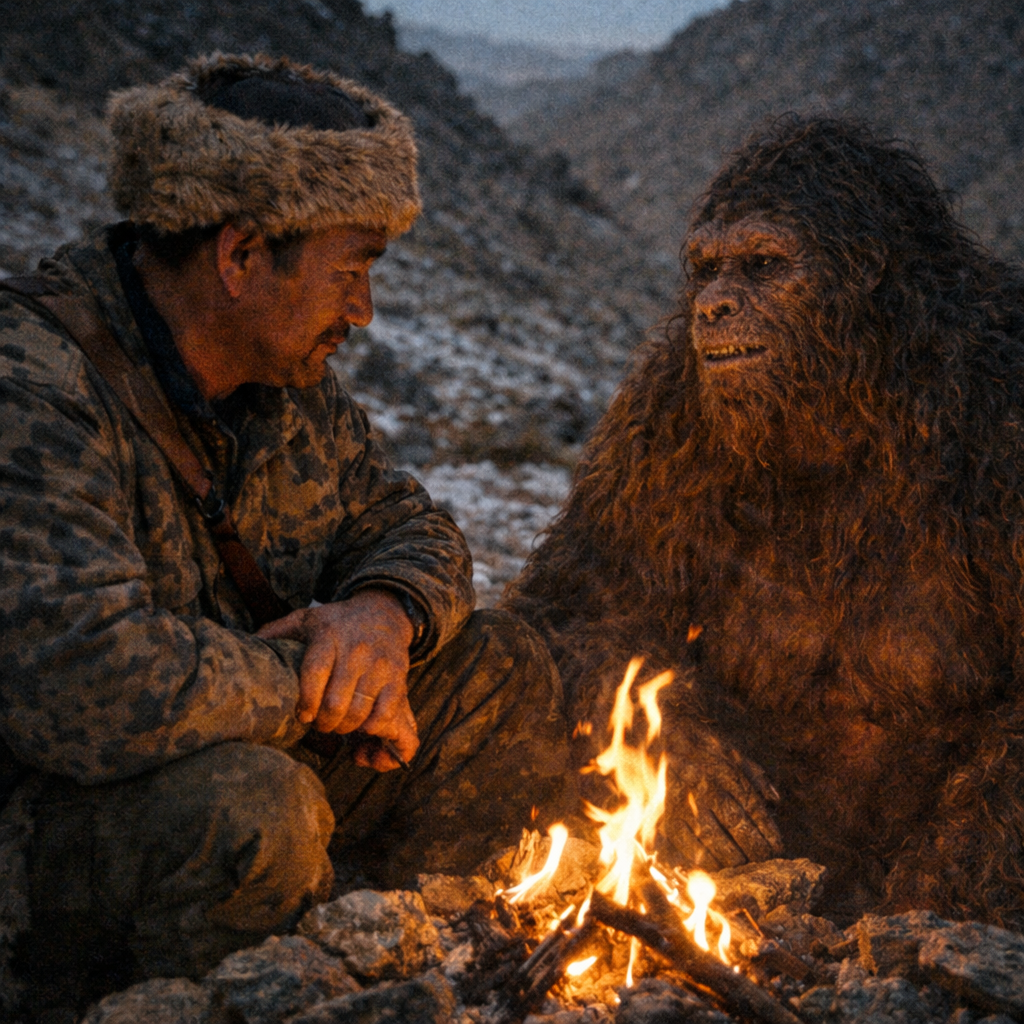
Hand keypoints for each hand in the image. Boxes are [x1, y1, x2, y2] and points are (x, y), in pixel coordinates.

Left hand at [258, 590, 416, 770]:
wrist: (385, 611)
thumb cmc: (338, 621)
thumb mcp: (307, 618)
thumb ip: (277, 631)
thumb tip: (248, 645)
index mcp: (328, 636)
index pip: (314, 673)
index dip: (306, 701)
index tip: (302, 716)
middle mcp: (355, 650)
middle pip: (336, 701)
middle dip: (325, 722)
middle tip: (320, 725)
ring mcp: (379, 665)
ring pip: (360, 710)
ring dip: (346, 727)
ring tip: (338, 725)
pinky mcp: (397, 677)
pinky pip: (386, 711)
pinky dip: (373, 726)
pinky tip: (363, 726)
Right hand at [661, 727, 782, 869]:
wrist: (665, 735)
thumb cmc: (705, 748)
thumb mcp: (734, 754)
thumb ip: (757, 777)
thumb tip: (775, 802)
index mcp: (726, 773)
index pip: (754, 811)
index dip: (768, 834)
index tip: (777, 850)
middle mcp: (705, 789)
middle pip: (736, 828)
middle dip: (754, 851)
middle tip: (763, 862)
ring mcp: (684, 804)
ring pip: (712, 841)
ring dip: (732, 859)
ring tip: (743, 867)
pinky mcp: (665, 817)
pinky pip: (685, 846)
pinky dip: (702, 860)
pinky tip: (715, 865)